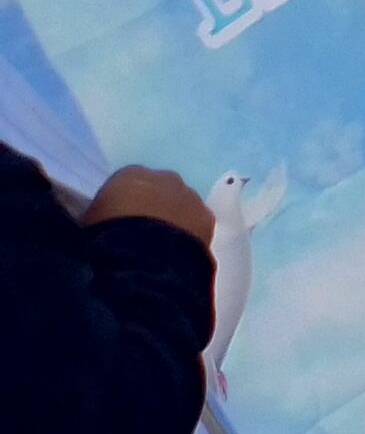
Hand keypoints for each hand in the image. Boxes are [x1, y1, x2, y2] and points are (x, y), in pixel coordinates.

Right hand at [81, 165, 214, 245]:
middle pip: (158, 192)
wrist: (141, 259)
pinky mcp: (208, 219)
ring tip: (159, 248)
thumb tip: (99, 220)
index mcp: (131, 174)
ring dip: (173, 221)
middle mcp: (165, 178)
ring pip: (181, 207)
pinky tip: (177, 253)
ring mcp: (190, 197)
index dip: (122, 205)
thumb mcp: (87, 222)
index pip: (126, 185)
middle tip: (139, 235)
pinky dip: (189, 235)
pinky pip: (196, 225)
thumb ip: (99, 214)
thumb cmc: (104, 238)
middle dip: (151, 209)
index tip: (116, 224)